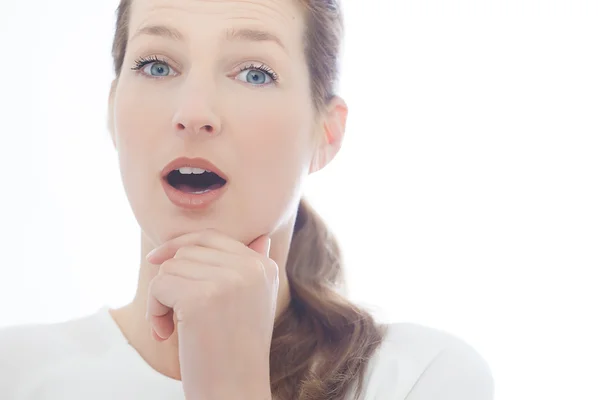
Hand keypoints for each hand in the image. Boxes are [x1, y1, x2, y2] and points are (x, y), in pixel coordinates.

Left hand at [146, 229, 277, 399]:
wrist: (235, 391)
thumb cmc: (236, 351)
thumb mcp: (254, 302)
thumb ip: (252, 267)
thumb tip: (261, 236)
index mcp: (264, 266)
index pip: (211, 237)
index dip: (179, 246)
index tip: (157, 260)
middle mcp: (251, 268)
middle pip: (187, 252)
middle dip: (170, 280)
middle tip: (173, 315)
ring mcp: (228, 281)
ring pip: (170, 268)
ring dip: (161, 299)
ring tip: (173, 327)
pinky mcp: (202, 298)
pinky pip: (159, 286)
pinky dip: (153, 311)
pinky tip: (166, 334)